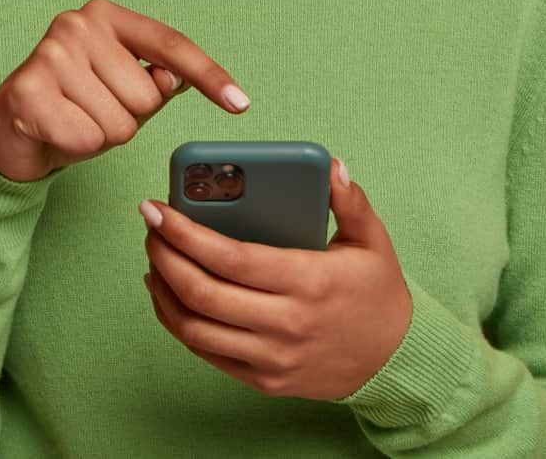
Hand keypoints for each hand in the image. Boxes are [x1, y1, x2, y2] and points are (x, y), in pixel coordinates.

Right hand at [0, 0, 249, 183]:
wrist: (9, 131)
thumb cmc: (73, 107)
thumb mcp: (121, 90)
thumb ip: (153, 80)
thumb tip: (172, 79)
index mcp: (107, 16)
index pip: (170, 46)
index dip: (208, 76)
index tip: (240, 103)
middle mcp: (78, 23)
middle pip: (146, 96)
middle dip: (128, 118)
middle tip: (91, 111)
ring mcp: (51, 53)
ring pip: (119, 123)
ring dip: (101, 136)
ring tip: (73, 120)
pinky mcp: (29, 90)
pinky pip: (88, 139)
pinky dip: (77, 148)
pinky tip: (54, 131)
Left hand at [140, 155, 412, 400]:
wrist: (394, 359)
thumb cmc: (377, 292)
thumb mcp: (372, 240)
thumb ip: (350, 200)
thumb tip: (331, 166)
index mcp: (309, 281)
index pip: (231, 258)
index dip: (186, 234)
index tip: (157, 210)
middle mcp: (286, 324)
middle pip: (203, 293)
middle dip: (165, 256)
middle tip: (151, 228)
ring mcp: (272, 358)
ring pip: (196, 329)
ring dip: (163, 292)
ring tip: (155, 259)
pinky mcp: (264, 380)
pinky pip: (207, 353)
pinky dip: (178, 323)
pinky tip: (169, 295)